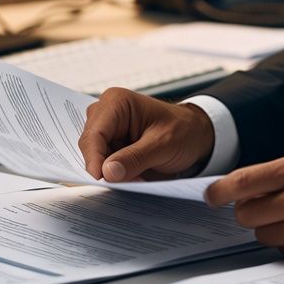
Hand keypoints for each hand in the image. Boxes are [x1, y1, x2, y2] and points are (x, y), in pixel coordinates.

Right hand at [78, 88, 214, 181]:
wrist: (194, 135)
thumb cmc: (182, 131)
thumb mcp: (163, 145)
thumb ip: (134, 158)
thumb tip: (106, 172)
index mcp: (117, 102)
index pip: (94, 134)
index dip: (94, 159)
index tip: (100, 180)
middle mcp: (106, 111)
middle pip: (90, 146)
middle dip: (105, 167)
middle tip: (128, 182)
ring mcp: (107, 128)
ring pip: (94, 157)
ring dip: (110, 171)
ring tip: (137, 176)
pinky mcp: (110, 143)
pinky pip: (102, 163)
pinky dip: (114, 173)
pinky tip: (133, 176)